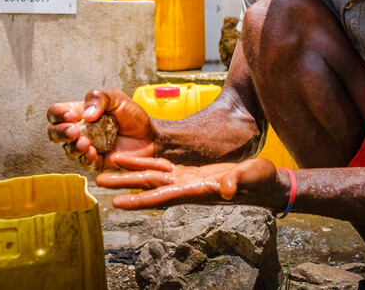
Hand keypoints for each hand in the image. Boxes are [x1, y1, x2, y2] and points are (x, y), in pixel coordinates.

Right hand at [47, 88, 155, 170]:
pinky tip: (93, 152)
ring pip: (68, 149)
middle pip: (55, 133)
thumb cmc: (132, 115)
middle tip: (74, 130)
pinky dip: (86, 157)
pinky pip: (85, 163)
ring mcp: (87, 147)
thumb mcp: (116, 98)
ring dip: (74, 146)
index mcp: (80, 113)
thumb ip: (99, 98)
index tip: (71, 115)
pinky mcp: (97, 162)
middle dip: (60, 132)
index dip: (58, 114)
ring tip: (85, 142)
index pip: (56, 113)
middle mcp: (80, 131)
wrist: (150, 135)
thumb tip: (85, 114)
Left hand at [96, 154, 283, 210]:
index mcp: (197, 191)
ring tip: (106, 169)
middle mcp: (186, 188)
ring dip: (129, 173)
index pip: (163, 198)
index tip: (117, 203)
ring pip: (152, 176)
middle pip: (149, 187)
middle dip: (124, 185)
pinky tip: (131, 160)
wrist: (265, 183)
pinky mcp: (190, 172)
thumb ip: (238, 182)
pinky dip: (145, 164)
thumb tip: (227, 190)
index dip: (140, 200)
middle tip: (98, 182)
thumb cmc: (260, 181)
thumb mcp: (251, 178)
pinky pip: (162, 167)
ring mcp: (187, 180)